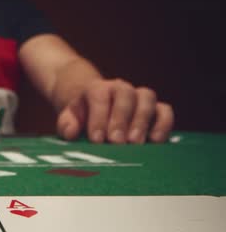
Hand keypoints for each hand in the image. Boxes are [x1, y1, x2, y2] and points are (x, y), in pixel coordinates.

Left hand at [56, 79, 173, 143]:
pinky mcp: (155, 109)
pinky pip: (164, 111)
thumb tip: (70, 132)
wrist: (94, 109)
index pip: (98, 95)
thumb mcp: (68, 120)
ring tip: (135, 143)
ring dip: (142, 121)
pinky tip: (155, 141)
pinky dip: (163, 124)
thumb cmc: (81, 118)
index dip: (98, 116)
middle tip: (117, 142)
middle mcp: (120, 88)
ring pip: (147, 98)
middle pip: (125, 95)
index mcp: (97, 89)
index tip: (97, 139)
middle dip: (121, 119)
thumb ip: (66, 125)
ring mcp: (139, 97)